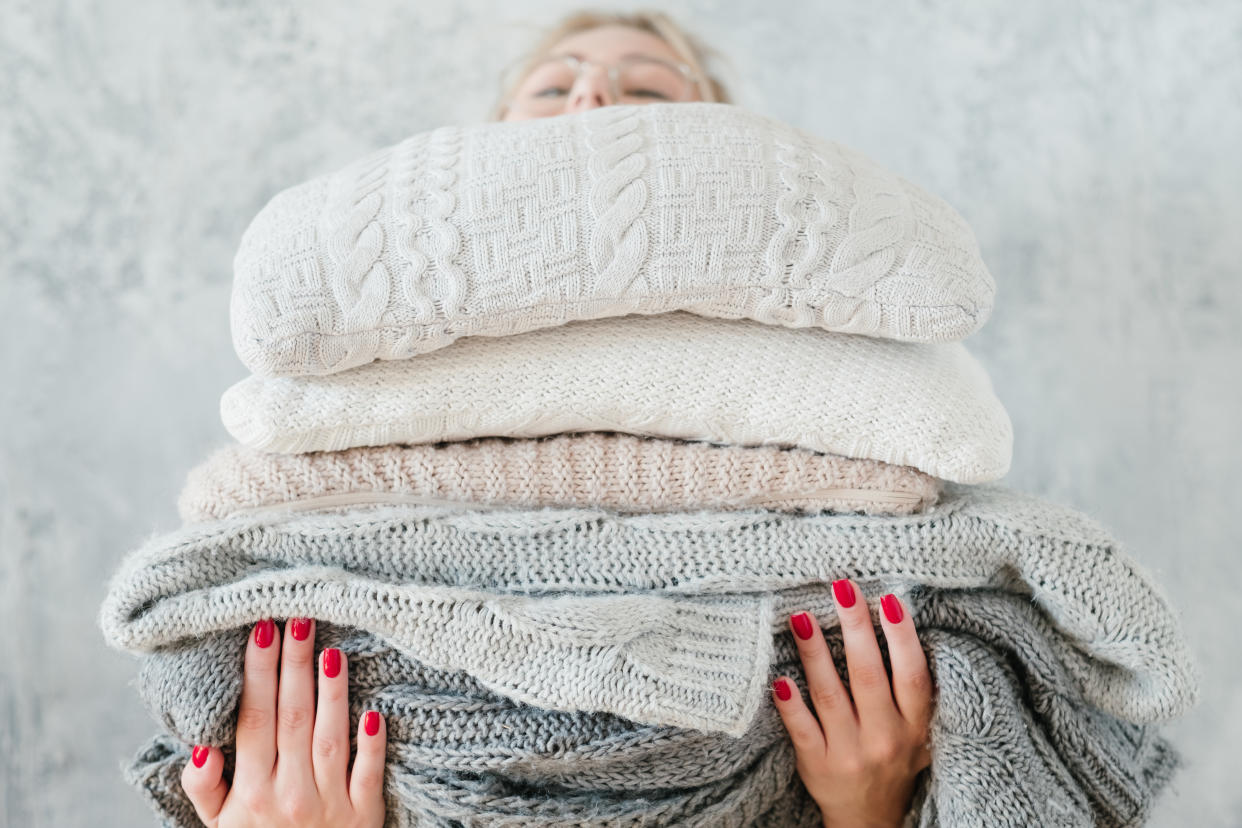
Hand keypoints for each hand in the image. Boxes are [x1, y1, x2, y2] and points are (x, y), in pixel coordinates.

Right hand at [180, 618, 387, 826]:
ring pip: (330, 738)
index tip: (262, 630)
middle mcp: (289, 793)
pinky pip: (368, 774)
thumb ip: (205, 785)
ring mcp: (329, 803)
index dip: (258, 673)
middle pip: (292, 718)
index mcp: (251, 790)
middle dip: (294, 665)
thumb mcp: (220, 823)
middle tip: (299, 618)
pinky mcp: (364, 814)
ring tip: (332, 649)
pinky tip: (374, 712)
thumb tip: (202, 746)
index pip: (254, 719)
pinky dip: (372, 746)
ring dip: (332, 693)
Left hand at [772, 580, 933, 827]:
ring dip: (814, 654)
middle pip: (869, 677)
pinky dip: (790, 703)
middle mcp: (885, 739)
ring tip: (801, 618)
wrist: (870, 819)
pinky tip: (779, 676)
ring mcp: (849, 753)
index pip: (913, 676)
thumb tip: (894, 619)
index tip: (889, 599)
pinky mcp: (817, 765)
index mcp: (915, 727)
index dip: (903, 638)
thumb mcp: (918, 731)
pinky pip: (801, 728)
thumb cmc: (894, 759)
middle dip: (856, 629)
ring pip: (830, 696)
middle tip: (842, 588)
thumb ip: (912, 689)